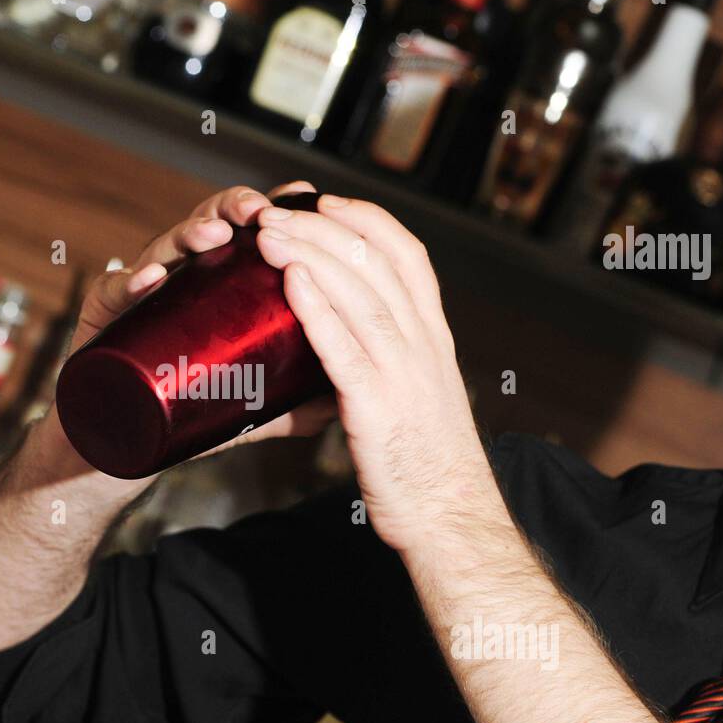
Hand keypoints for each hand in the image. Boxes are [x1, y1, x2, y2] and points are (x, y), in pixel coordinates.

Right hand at [62, 182, 337, 460]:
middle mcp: (183, 276)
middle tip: (259, 213)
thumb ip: (300, 395)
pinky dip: (128, 281)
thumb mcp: (255, 400)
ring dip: (189, 233)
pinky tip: (148, 280)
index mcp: (220, 283)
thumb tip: (352, 395)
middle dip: (235, 208)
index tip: (304, 198)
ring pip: (164, 247)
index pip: (250, 233)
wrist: (124, 439)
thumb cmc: (189, 407)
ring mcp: (143, 291)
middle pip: (210, 223)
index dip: (277, 209)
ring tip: (213, 235)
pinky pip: (112, 291)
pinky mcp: (104, 314)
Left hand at [255, 195, 503, 552]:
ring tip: (269, 231)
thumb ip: (393, 365)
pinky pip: (343, 348)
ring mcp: (402, 374)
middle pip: (375, 264)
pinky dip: (316, 309)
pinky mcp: (376, 409)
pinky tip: (290, 282)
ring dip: (310, 255)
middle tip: (278, 211)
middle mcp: (423, 346)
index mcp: (433, 340)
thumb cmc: (427, 467)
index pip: (409, 257)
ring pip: (358, 295)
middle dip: (324, 228)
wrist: (453, 520)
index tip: (329, 203)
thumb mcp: (420, 400)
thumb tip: (350, 346)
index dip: (367, 221)